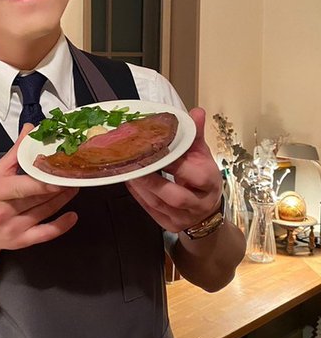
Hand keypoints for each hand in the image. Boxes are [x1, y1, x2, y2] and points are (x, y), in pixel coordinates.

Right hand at [0, 124, 78, 251]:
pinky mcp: (22, 241)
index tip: (60, 173)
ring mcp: (14, 229)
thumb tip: (30, 129)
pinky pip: (46, 234)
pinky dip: (61, 225)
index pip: (23, 186)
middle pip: (37, 197)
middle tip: (74, 174)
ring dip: (63, 198)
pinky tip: (73, 216)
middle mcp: (4, 211)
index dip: (44, 182)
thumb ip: (15, 152)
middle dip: (58, 185)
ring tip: (75, 186)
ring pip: (45, 211)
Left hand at [125, 108, 221, 232]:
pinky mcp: (169, 226)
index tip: (157, 150)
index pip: (195, 175)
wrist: (206, 212)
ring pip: (158, 204)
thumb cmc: (202, 177)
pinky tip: (129, 181)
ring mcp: (182, 218)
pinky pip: (150, 210)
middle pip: (175, 196)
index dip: (176, 164)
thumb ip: (196, 135)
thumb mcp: (203, 156)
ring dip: (141, 186)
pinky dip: (138, 195)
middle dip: (153, 180)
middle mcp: (198, 204)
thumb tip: (196, 112)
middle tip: (135, 163)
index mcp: (210, 183)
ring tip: (127, 169)